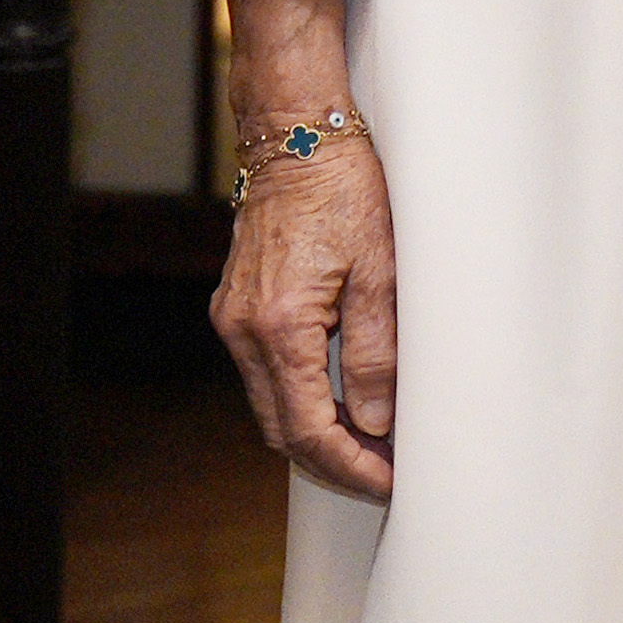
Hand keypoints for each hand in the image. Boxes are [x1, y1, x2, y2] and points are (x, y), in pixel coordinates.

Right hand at [212, 0, 394, 498]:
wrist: (297, 138)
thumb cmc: (347, 191)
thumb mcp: (383, 270)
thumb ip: (379, 351)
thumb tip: (380, 420)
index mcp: (280, 328)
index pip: (310, 428)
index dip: (350, 465)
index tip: (389, 483)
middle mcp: (243, 331)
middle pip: (282, 428)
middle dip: (333, 460)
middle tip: (386, 477)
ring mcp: (234, 320)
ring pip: (273, 403)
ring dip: (317, 431)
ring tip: (373, 446)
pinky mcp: (238, 306)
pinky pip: (267, 372)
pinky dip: (302, 396)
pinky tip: (342, 399)